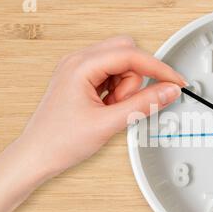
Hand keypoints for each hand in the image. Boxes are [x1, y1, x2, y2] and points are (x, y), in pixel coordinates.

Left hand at [17, 36, 185, 177]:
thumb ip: (144, 104)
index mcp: (80, 65)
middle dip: (135, 80)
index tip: (176, 82)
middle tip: (125, 104)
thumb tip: (168, 91)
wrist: (36, 157)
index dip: (158, 69)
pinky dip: (116, 93)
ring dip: (124, 89)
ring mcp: (78, 71)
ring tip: (109, 111)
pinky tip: (106, 109)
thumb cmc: (58, 141)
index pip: (131, 55)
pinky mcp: (81, 82)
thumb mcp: (108, 123)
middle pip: (126, 54)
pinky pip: (111, 77)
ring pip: (120, 67)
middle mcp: (78, 62)